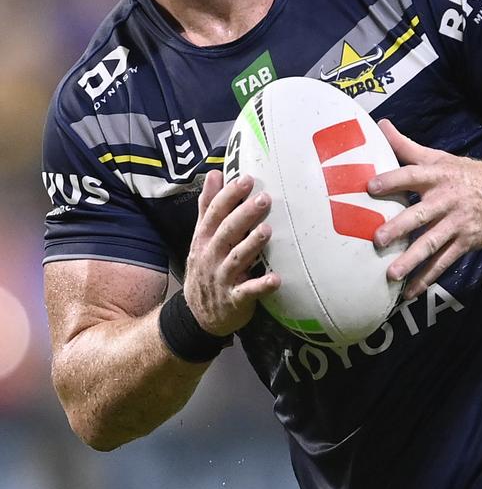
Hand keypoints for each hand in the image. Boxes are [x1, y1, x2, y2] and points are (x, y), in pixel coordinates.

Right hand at [184, 171, 280, 335]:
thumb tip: (214, 174)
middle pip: (226, 232)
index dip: (229, 195)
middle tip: (264, 199)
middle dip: (244, 215)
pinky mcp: (234, 299)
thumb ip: (208, 207)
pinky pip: (247, 292)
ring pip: (236, 259)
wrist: (198, 315)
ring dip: (251, 244)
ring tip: (268, 230)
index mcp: (204, 239)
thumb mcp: (201, 237)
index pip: (215, 213)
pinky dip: (261, 286)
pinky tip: (276, 279)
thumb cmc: (206, 268)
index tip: (246, 179)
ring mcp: (222, 278)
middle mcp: (211, 256)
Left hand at [369, 120, 481, 298]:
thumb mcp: (439, 157)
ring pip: (432, 243)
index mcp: (437, 176)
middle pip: (421, 214)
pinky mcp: (466, 242)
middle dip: (400, 227)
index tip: (370, 186)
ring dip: (411, 260)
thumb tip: (380, 124)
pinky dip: (427, 278)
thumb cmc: (466, 175)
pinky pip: (444, 262)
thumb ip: (406, 146)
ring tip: (391, 274)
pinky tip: (409, 291)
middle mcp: (446, 200)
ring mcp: (457, 223)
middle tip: (378, 239)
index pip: (412, 175)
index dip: (392, 180)